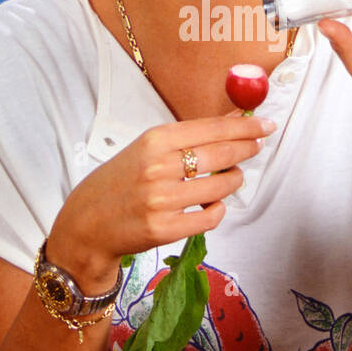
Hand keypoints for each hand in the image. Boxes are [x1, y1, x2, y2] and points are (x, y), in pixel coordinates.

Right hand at [47, 113, 275, 290]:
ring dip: (233, 180)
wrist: (86, 224)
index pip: (210, 128)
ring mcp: (162, 200)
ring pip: (221, 186)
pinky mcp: (165, 229)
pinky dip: (218, 209)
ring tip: (229, 177)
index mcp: (153, 141)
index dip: (243, 127)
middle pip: (221, 153)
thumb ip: (187, 137)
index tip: (264, 125)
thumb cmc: (118, 183)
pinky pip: (210, 216)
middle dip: (247, 148)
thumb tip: (232, 121)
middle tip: (257, 146)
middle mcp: (158, 168)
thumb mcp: (146, 149)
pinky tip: (211, 204)